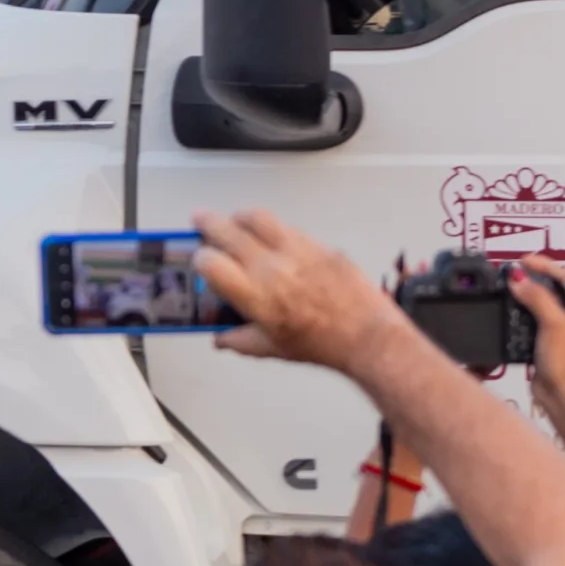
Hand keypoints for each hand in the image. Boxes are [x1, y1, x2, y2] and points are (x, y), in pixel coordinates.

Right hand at [194, 210, 399, 372]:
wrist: (365, 334)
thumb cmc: (319, 345)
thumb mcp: (272, 349)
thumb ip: (240, 341)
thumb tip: (220, 338)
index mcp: (254, 295)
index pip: (210, 263)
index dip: (199, 259)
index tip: (200, 260)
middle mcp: (270, 267)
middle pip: (227, 231)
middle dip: (207, 223)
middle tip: (199, 219)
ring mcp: (294, 250)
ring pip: (256, 218)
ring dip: (239, 216)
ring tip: (234, 219)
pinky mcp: (316, 244)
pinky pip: (286, 226)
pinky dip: (270, 227)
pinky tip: (270, 233)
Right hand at [510, 255, 564, 441]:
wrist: (561, 395)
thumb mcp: (554, 324)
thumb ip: (537, 298)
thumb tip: (518, 281)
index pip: (562, 275)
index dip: (543, 264)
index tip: (522, 261)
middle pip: (549, 285)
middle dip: (531, 274)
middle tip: (512, 270)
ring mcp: (555, 329)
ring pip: (538, 301)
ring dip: (523, 291)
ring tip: (507, 286)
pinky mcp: (542, 341)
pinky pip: (528, 318)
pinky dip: (517, 310)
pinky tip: (508, 311)